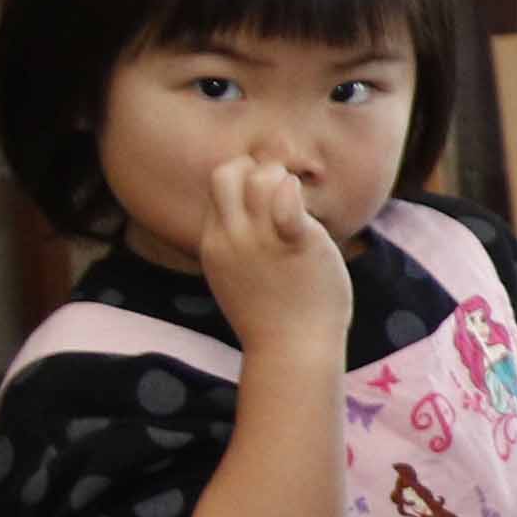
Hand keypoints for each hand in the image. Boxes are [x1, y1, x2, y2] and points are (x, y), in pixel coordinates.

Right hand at [198, 156, 353, 370]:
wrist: (291, 349)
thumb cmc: (272, 314)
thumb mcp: (234, 274)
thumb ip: (235, 242)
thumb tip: (251, 217)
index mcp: (213, 241)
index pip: (217, 186)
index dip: (244, 177)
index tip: (268, 193)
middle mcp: (231, 236)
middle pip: (227, 173)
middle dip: (256, 167)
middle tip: (282, 189)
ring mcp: (260, 240)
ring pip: (258, 178)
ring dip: (282, 177)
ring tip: (297, 201)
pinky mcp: (294, 244)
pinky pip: (286, 201)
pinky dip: (294, 190)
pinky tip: (303, 207)